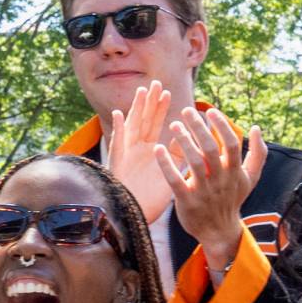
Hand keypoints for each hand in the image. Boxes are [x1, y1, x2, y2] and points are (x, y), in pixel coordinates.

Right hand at [104, 81, 175, 223]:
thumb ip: (176, 156)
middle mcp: (134, 151)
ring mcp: (125, 156)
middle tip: (155, 83)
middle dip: (149, 103)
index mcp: (146, 152)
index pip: (154, 125)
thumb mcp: (169, 174)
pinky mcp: (118, 164)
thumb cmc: (149, 200)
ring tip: (142, 91)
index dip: (159, 108)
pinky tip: (119, 114)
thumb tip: (183, 140)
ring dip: (136, 110)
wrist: (132, 219)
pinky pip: (117, 144)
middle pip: (142, 121)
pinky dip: (118, 129)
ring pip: (131, 127)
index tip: (166, 92)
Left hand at [156, 106, 266, 278]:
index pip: (232, 144)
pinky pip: (175, 181)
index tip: (210, 111)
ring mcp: (204, 192)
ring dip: (184, 141)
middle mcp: (221, 180)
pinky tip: (158, 149)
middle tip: (186, 111)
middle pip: (212, 149)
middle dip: (199, 128)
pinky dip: (167, 165)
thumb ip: (258, 154)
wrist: (219, 232)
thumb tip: (257, 128)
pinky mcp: (187, 202)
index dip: (222, 126)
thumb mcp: (250, 179)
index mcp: (235, 172)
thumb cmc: (232, 199)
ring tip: (174, 125)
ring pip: (195, 163)